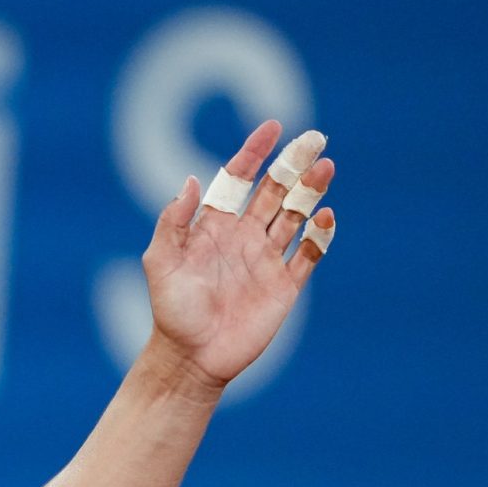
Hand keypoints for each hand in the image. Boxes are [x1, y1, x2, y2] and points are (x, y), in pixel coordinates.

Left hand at [141, 120, 338, 388]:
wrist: (191, 358)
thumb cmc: (171, 311)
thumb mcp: (161, 262)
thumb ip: (172, 222)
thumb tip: (190, 179)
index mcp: (215, 227)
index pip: (238, 180)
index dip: (254, 153)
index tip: (273, 128)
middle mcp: (244, 237)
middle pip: (275, 191)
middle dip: (294, 164)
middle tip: (316, 138)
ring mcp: (266, 260)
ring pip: (296, 215)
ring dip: (311, 190)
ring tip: (327, 166)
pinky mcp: (285, 286)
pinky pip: (309, 254)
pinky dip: (320, 235)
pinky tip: (325, 216)